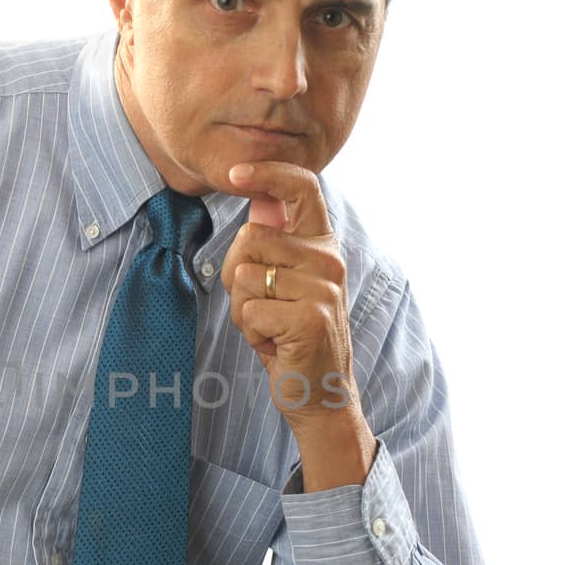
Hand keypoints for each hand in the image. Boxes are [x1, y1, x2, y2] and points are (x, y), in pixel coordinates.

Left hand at [218, 161, 359, 433]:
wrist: (319, 392)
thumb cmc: (292, 334)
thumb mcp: (284, 281)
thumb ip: (274, 241)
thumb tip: (258, 197)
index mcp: (323, 245)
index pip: (303, 187)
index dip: (267, 172)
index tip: (235, 173)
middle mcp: (329, 261)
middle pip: (251, 235)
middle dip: (237, 274)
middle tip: (262, 306)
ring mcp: (323, 289)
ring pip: (245, 276)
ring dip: (244, 310)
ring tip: (271, 327)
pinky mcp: (310, 318)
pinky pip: (249, 310)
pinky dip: (251, 332)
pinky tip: (275, 344)